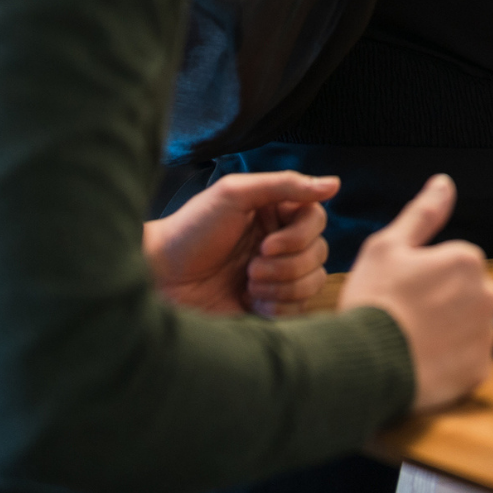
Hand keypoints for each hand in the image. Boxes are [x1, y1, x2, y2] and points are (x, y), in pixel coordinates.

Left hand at [144, 171, 338, 316]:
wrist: (159, 280)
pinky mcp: (269, 306)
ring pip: (313, 281)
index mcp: (274, 213)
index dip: (299, 235)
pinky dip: (278, 306)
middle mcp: (279, 243)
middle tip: (251, 266)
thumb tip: (333, 183)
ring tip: (248, 283)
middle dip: (287, 264)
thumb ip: (284, 185)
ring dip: (282, 285)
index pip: (316, 219)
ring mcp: (275, 276)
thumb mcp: (234, 194)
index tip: (266, 243)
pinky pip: (299, 309)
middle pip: (320, 252)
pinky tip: (251, 302)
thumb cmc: (191, 231)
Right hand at [340, 175, 492, 412]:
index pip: (455, 263)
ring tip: (413, 339)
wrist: (366, 364)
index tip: (404, 289)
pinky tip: (424, 359)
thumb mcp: (388, 246)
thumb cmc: (374, 303)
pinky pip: (469, 360)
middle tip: (407, 314)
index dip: (426, 276)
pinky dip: (451, 362)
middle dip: (443, 302)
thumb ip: (422, 213)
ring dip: (449, 332)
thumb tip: (443, 184)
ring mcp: (484, 334)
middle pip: (466, 294)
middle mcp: (486, 295)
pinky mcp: (479, 370)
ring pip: (469, 327)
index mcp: (466, 260)